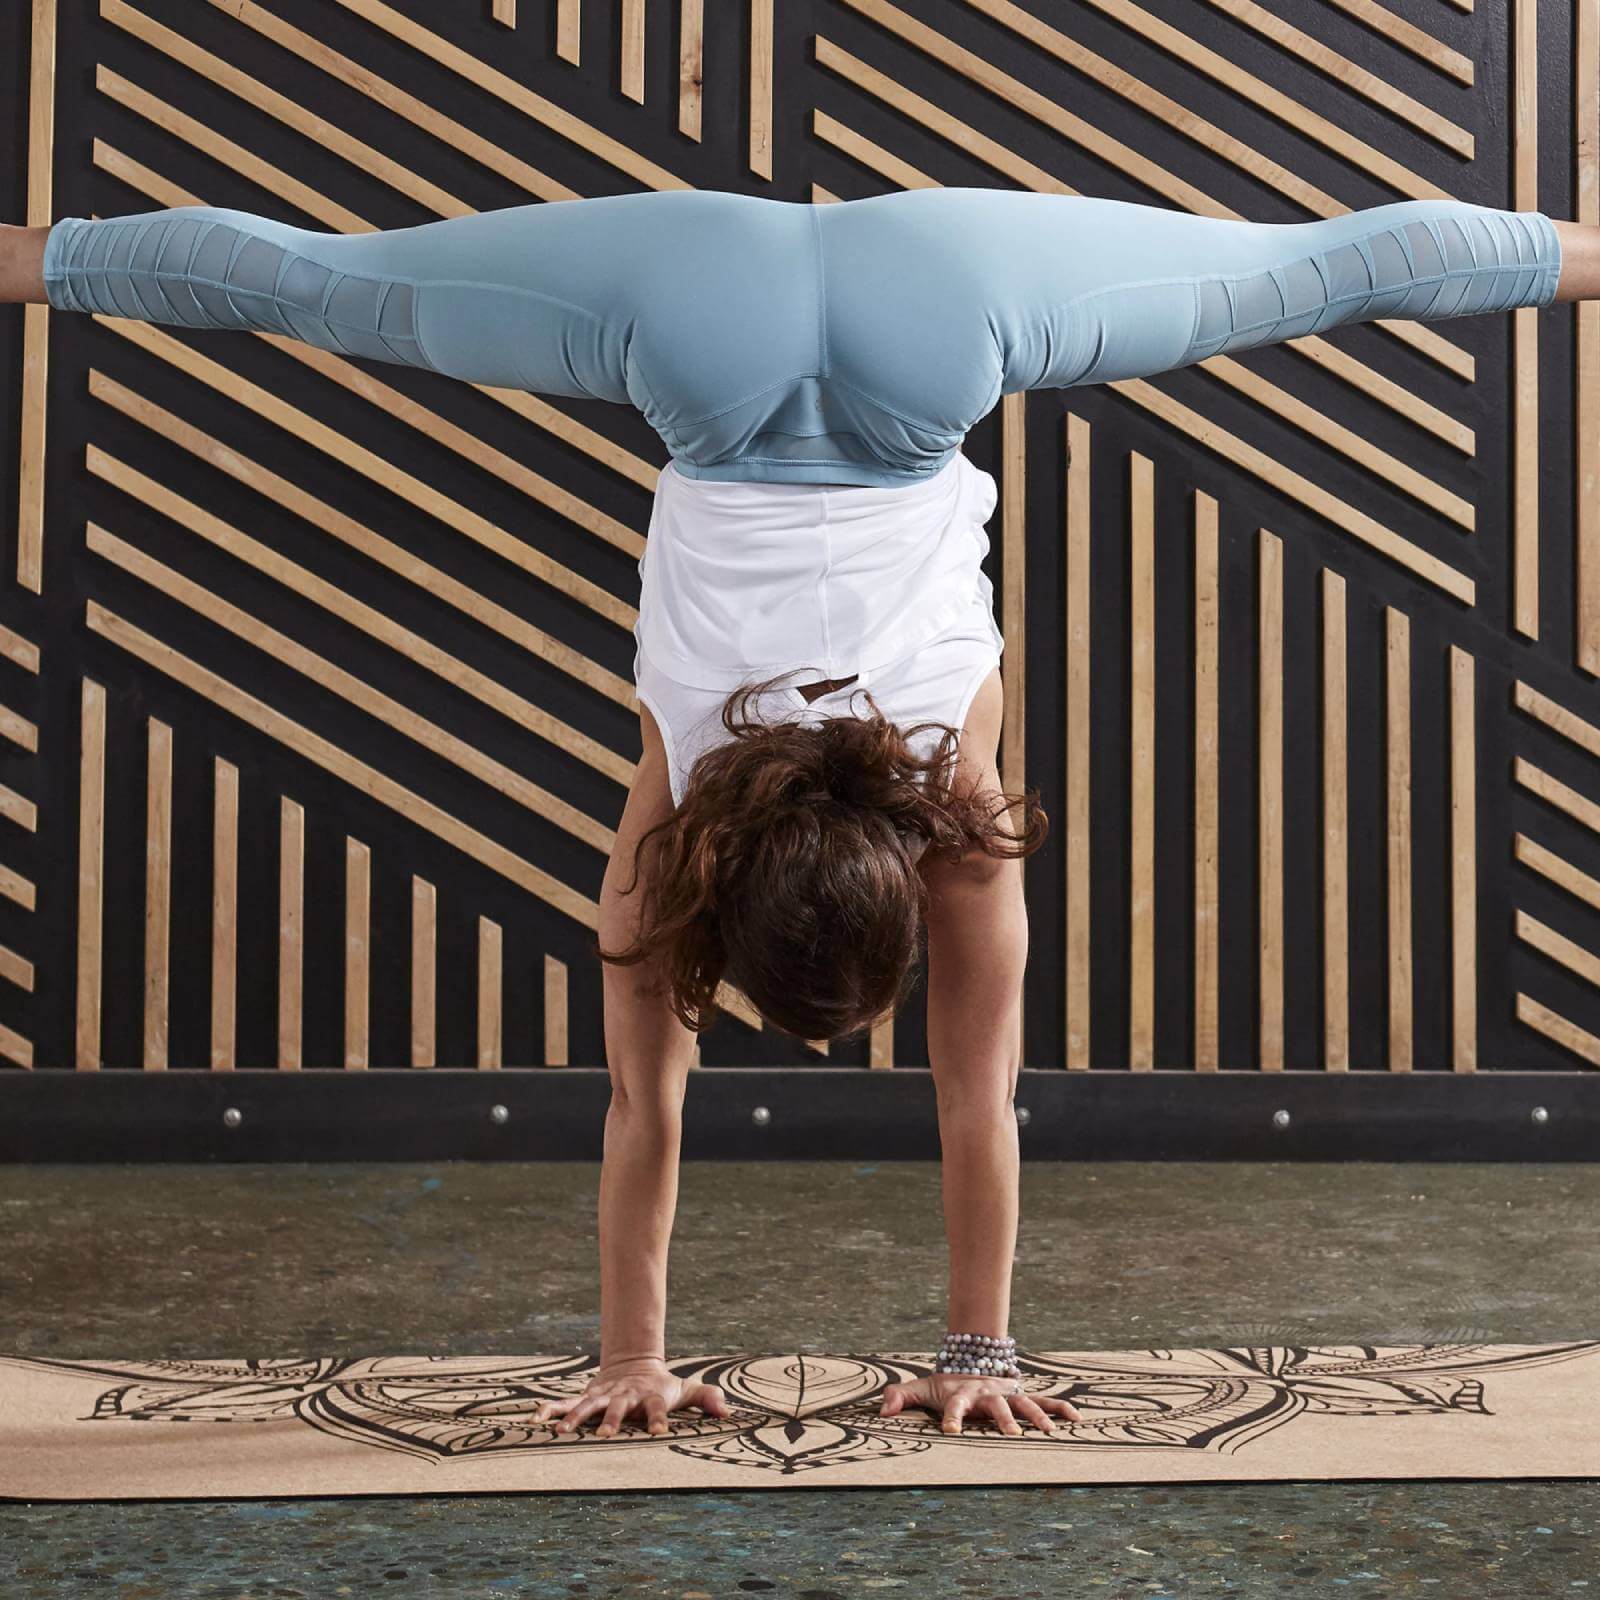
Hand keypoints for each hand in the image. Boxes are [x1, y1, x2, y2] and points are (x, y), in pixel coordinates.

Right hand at [533, 1358, 730, 1437]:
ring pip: (588, 1405)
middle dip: (612, 1420)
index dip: (658, 1419)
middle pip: (618, 1407)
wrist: (634, 1363)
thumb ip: (706, 1398)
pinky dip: (551, 1410)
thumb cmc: (662, 1386)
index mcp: (649, 1396)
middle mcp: (625, 1395)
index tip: (659, 1433)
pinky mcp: (587, 1396)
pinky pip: (565, 1404)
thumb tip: (728, 1411)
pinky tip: (535, 1420)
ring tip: (561, 1432)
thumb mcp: (684, 1389)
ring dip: (575, 1418)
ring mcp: (604, 1395)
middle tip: (606, 1435)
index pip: (657, 1408)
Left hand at [878, 1373, 1082, 1435]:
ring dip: (1037, 1416)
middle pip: (996, 1405)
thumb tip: (882, 1411)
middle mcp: (987, 1393)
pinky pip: (1045, 1401)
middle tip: (1011, 1436)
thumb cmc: (944, 1385)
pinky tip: (1077, 1419)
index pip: (954, 1406)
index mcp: (962, 1394)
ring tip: (1049, 1432)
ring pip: (1024, 1403)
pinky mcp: (1021, 1396)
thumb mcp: (921, 1388)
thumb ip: (901, 1396)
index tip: (949, 1431)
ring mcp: (1006, 1394)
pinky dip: (1061, 1409)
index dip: (951, 1417)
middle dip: (1002, 1419)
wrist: (969, 1361)